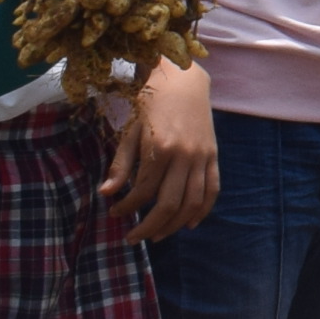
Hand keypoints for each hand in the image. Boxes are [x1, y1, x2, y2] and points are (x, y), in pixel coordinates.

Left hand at [102, 61, 220, 239]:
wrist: (184, 80)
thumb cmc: (151, 103)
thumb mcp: (131, 130)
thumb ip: (121, 164)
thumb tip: (105, 193)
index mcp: (160, 148)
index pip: (142, 191)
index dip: (126, 207)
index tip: (114, 212)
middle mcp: (185, 155)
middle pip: (169, 205)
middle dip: (149, 226)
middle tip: (133, 238)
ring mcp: (202, 156)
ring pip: (192, 203)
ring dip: (174, 225)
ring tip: (157, 235)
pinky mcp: (213, 156)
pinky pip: (212, 189)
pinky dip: (203, 210)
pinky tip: (190, 224)